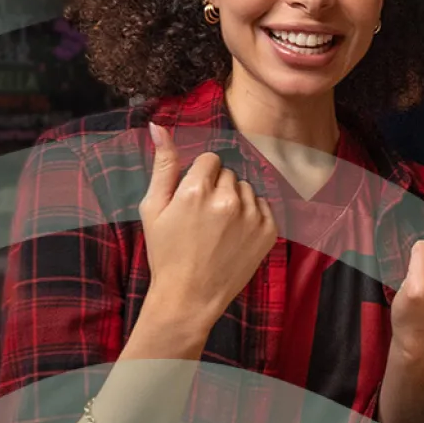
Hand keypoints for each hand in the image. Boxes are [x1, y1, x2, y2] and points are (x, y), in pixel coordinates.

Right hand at [138, 124, 276, 329]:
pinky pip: (263, 206)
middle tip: (203, 218)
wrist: (189, 296)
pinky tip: (234, 235)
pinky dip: (252, 216)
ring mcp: (252, 215)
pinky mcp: (270, 230)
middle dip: (217, 188)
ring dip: (236, 201)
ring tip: (218, 228)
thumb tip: (158, 126)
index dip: (199, 177)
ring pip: (247, 189)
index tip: (193, 198)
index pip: (210, 159)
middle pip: (229, 173)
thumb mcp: (154, 207)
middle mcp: (228, 199)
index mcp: (197, 190)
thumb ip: (163, 164)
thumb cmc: (166, 251)